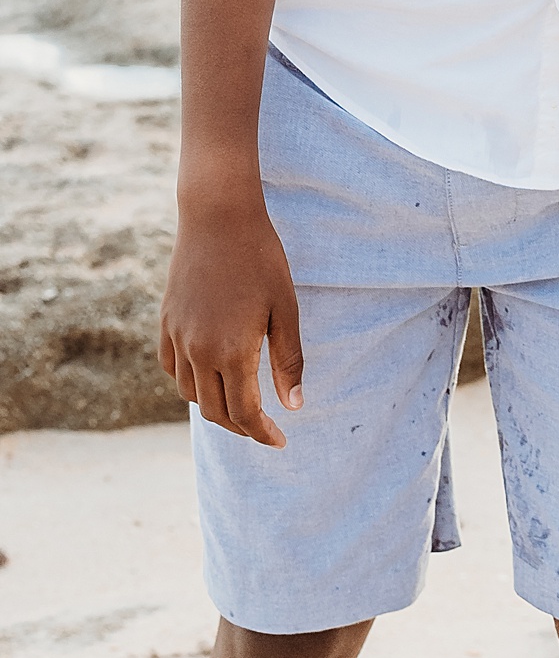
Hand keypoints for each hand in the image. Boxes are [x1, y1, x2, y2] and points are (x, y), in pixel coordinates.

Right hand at [160, 203, 304, 445]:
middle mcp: (198, 352)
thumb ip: (288, 359)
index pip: (245, 412)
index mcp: (231, 351)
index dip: (262, 433)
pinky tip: (208, 378)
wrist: (218, 217)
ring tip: (239, 406)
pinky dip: (190, 383)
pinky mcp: (165, 323)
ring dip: (215, 408)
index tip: (280, 441)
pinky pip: (172, 369)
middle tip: (265, 428)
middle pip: (217, 411)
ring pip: (190, 394)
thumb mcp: (284, 307)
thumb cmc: (260, 258)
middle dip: (242, 427)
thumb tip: (293, 406)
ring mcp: (177, 338)